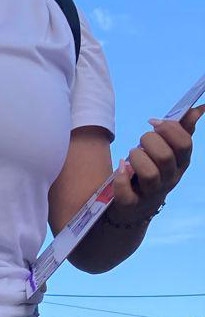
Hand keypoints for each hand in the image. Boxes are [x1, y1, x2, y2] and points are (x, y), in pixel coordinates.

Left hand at [108, 105, 202, 222]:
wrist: (137, 207)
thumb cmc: (153, 170)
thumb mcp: (170, 152)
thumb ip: (181, 131)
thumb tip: (195, 109)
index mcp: (181, 163)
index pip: (184, 143)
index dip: (168, 128)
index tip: (154, 122)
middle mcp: (169, 179)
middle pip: (165, 157)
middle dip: (149, 141)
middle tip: (141, 142)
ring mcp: (151, 194)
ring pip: (149, 174)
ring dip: (136, 158)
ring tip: (131, 154)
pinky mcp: (131, 204)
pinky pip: (126, 193)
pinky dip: (121, 178)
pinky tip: (120, 167)